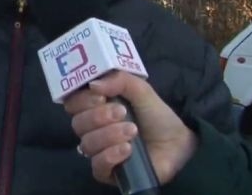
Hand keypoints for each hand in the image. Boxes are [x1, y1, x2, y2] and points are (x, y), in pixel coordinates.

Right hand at [63, 71, 197, 185]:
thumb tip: (94, 84)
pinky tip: (127, 149)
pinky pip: (97, 166)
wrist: (179, 142)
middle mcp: (92, 130)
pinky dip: (110, 156)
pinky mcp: (108, 172)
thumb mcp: (142, 91)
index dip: (81, 100)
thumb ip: (120, 80)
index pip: (72, 104)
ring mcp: (98, 151)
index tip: (99, 96)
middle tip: (122, 112)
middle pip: (78, 124)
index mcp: (95, 108)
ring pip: (87, 144)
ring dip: (109, 135)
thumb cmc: (157, 115)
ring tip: (132, 131)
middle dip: (98, 116)